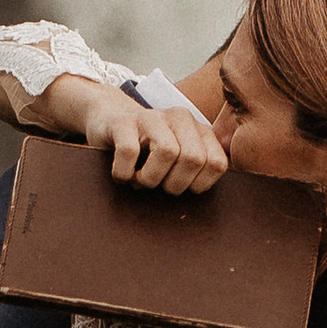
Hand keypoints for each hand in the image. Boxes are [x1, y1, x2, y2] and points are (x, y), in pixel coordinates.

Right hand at [71, 79, 228, 193]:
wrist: (109, 119)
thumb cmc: (147, 152)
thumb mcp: (179, 159)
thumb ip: (200, 173)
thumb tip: (209, 210)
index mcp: (199, 130)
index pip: (217, 164)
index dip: (198, 186)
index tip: (181, 187)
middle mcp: (180, 118)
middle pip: (193, 159)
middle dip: (174, 185)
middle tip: (158, 185)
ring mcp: (151, 117)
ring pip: (167, 153)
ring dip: (150, 179)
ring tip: (140, 179)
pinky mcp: (123, 122)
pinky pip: (129, 152)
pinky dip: (124, 173)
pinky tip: (123, 174)